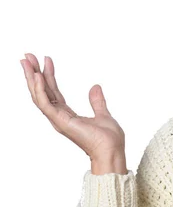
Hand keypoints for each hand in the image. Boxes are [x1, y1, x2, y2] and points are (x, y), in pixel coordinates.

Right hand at [21, 53, 126, 170]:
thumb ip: (97, 101)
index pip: (53, 92)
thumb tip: (95, 87)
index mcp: (67, 115)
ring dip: (32, 78)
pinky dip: (40, 90)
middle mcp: (59, 117)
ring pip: (39, 96)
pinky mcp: (61, 122)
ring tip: (27, 61)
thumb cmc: (108, 139)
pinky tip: (38, 76)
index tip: (45, 60)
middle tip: (27, 56)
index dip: (48, 75)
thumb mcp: (103, 114)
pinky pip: (46, 104)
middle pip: (42, 92)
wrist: (112, 150)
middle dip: (33, 73)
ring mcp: (58, 120)